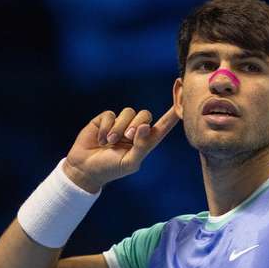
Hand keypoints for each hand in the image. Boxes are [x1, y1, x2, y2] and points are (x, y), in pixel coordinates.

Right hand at [64, 106, 178, 192]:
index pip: (162, 126)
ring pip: (127, 112)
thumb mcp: (129, 162)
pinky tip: (101, 140)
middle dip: (136, 124)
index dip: (172, 114)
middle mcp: (134, 130)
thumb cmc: (110, 169)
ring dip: (118, 128)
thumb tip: (147, 126)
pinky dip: (106, 127)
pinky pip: (110, 114)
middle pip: (145, 114)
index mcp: (145, 142)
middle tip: (126, 138)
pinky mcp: (105, 120)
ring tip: (109, 143)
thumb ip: (141, 146)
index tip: (183, 99)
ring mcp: (120, 123)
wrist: (85, 168)